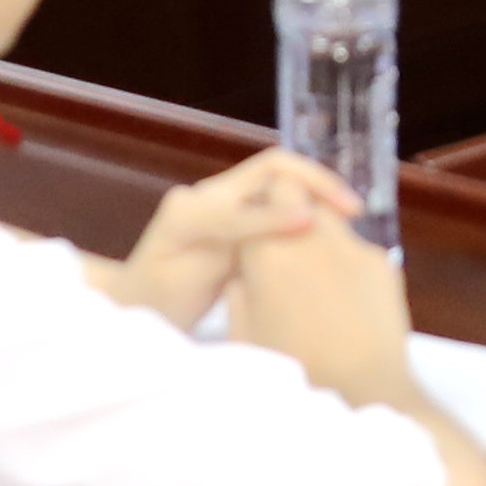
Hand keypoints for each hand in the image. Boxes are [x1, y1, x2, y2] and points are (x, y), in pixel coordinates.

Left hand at [120, 151, 358, 326]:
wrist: (132, 315)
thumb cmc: (158, 304)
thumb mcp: (195, 278)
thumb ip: (240, 242)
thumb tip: (299, 215)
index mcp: (195, 207)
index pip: (257, 186)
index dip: (298, 199)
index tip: (336, 219)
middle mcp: (208, 196)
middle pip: (273, 171)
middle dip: (315, 184)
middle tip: (354, 211)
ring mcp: (219, 208)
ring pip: (277, 188)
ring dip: (313, 198)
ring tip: (348, 223)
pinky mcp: (230, 224)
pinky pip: (272, 209)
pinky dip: (301, 219)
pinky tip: (325, 240)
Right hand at [225, 210, 420, 409]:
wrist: (365, 392)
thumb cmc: (296, 371)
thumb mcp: (246, 337)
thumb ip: (240, 293)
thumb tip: (247, 273)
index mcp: (268, 255)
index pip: (262, 196)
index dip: (259, 207)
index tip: (257, 228)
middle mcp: (311, 239)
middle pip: (299, 192)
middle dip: (291, 207)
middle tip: (286, 240)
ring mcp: (352, 248)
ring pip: (331, 216)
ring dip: (319, 231)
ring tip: (314, 274)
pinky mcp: (383, 263)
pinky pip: (356, 249)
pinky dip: (346, 263)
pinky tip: (344, 299)